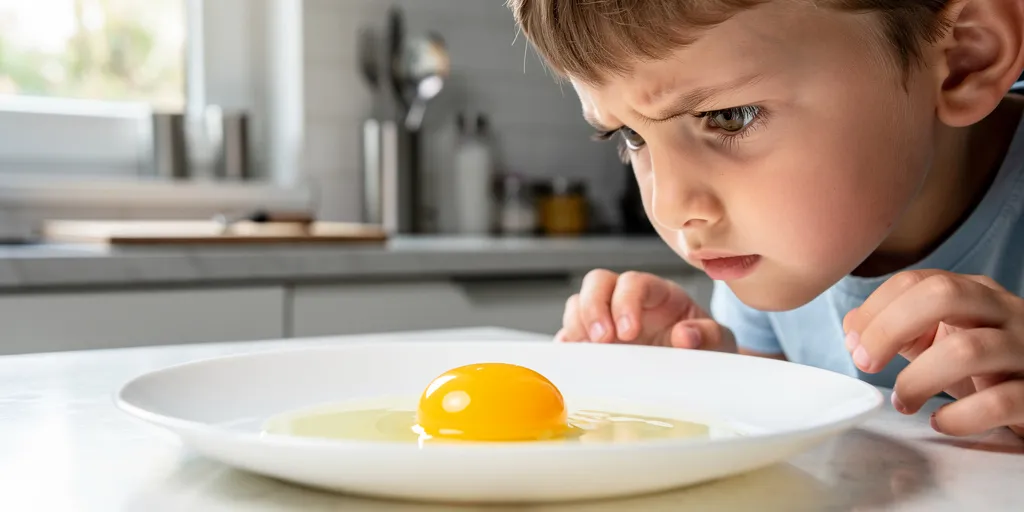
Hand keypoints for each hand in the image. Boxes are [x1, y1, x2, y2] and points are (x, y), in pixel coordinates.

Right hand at [556, 269, 734, 351]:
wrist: (701, 370)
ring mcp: (607, 320)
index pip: (634, 282)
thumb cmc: (707, 348)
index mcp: (658, 293)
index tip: (628, 332)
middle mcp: (627, 300)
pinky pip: (570, 335)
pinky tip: (574, 361)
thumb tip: (684, 336)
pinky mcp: (595, 343)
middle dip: (593, 308)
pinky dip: (567, 346)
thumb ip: (707, 335)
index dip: (625, 301)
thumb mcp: (718, 341)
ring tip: (589, 353)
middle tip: (602, 340)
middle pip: (597, 283)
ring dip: (577, 325)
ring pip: (578, 304)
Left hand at [843, 270, 1023, 437]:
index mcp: (974, 292)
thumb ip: (896, 329)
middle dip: (891, 328)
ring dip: (919, 379)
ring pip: (968, 350)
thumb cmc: (987, 365)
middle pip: (943, 295)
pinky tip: (941, 422)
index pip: (916, 281)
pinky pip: (999, 402)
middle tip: (866, 363)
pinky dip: (961, 416)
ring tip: (903, 401)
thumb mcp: (942, 338)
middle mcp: (1004, 312)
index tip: (853, 345)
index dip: (875, 311)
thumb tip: (852, 330)